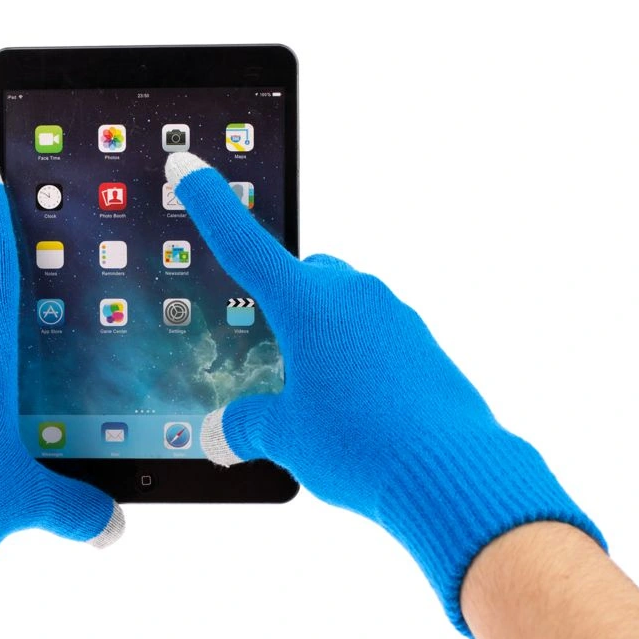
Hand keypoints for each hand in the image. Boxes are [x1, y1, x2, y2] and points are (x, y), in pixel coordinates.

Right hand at [167, 152, 603, 633]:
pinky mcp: (422, 344)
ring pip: (340, 304)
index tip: (187, 167)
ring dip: (320, 334)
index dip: (209, 204)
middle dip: (279, 301)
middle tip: (267, 351)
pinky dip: (355, 356)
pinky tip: (353, 404)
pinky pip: (375, 334)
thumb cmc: (361, 443)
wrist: (452, 472)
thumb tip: (219, 433)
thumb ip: (245, 427)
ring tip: (312, 393)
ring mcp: (393, 316)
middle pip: (301, 274)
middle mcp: (352, 296)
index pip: (243, 243)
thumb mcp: (285, 436)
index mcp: (307, 303)